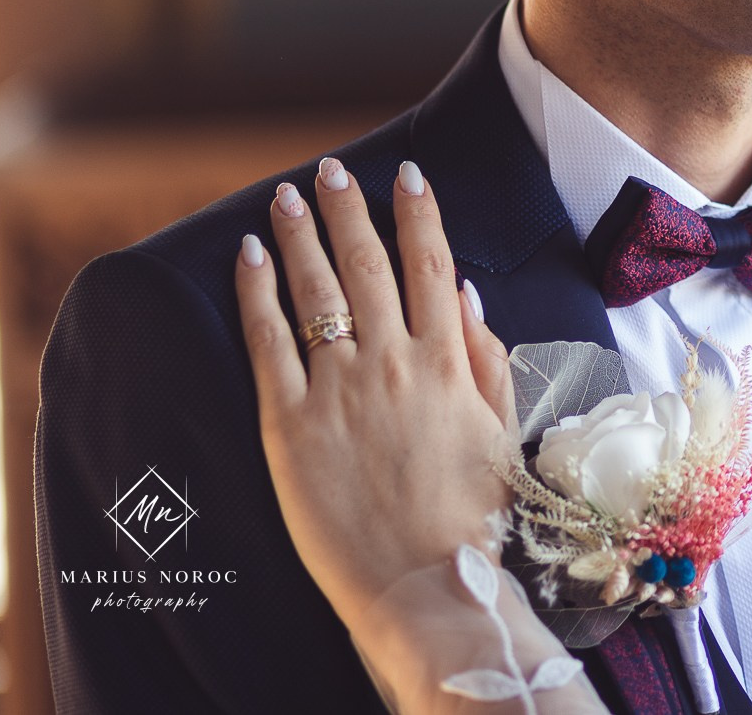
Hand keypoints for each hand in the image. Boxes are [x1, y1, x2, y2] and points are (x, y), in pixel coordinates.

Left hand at [233, 158, 516, 632]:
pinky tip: (250, 257)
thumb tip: (468, 297)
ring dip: (301, 234)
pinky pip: (268, 342)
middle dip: (350, 208)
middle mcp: (394, 362)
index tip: (407, 176)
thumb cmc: (473, 516)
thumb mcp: (501, 432)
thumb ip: (486, 361)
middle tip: (331, 169)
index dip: (419, 215)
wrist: (425, 581)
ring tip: (287, 196)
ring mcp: (340, 389)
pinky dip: (257, 293)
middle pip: (368, 264)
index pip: (433, 266)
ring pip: (317, 290)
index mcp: (449, 362)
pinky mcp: (290, 423)